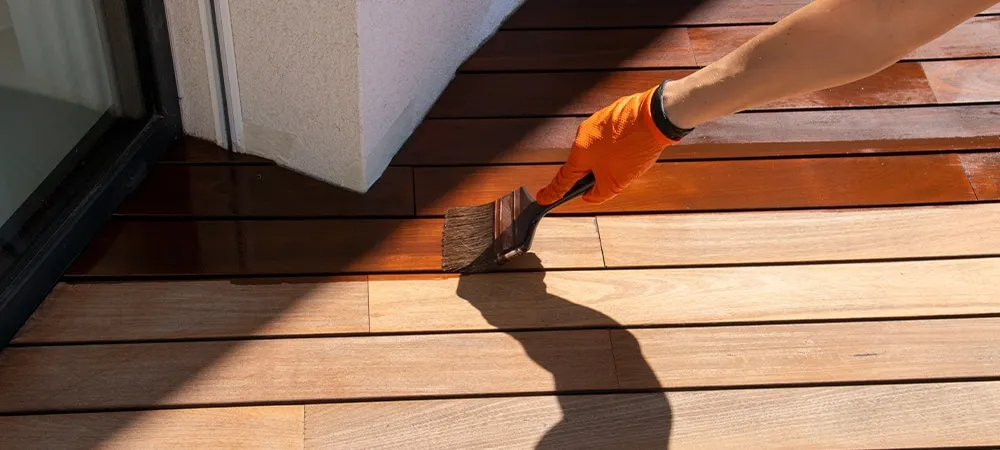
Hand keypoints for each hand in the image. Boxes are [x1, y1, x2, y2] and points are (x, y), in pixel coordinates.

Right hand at [535, 83, 684, 204]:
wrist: (655, 117)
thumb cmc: (633, 148)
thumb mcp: (615, 182)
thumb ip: (598, 194)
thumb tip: (589, 196)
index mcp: (579, 153)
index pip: (563, 179)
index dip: (552, 192)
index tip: (542, 198)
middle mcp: (583, 135)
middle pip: (584, 163)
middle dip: (597, 174)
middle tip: (614, 179)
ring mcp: (597, 122)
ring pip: (599, 150)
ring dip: (612, 159)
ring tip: (632, 159)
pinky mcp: (612, 114)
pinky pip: (611, 136)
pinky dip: (620, 145)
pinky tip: (634, 147)